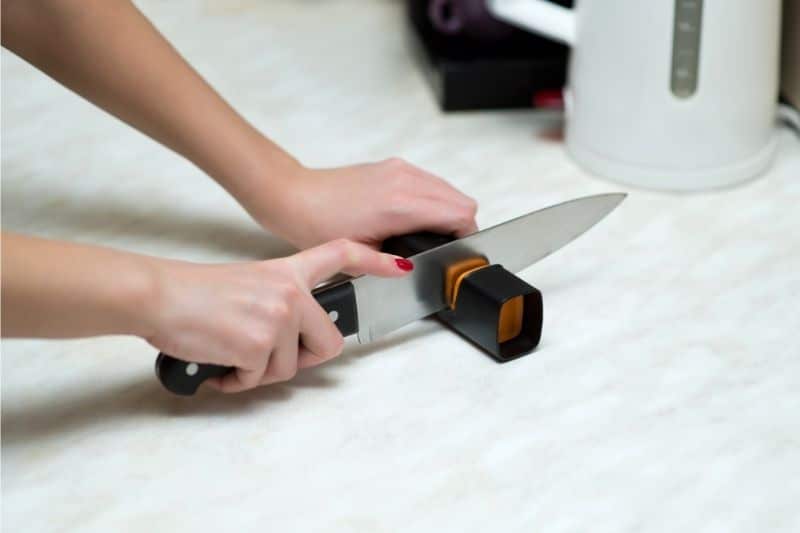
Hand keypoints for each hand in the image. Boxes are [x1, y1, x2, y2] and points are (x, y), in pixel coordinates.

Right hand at [146, 239, 411, 392]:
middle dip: (301, 360)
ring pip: (289, 368)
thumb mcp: (249, 284)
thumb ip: (280, 305)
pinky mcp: (260, 344)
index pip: (342, 254)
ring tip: (230, 355)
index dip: (375, 260)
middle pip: (329, 343)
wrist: (160, 296)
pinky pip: (259, 379)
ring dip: (259, 372)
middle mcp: (291, 292)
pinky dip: (237, 380)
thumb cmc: (195, 293)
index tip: (400, 267)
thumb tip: (291, 344)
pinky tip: (218, 365)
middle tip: (265, 358)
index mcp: (288, 271)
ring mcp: (279, 318)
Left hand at [256, 158, 478, 249]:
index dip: (466, 237)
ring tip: (431, 235)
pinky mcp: (393, 166)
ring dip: (449, 211)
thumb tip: (418, 266)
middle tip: (446, 247)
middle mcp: (405, 180)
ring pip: (449, 189)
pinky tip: (416, 218)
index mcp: (400, 204)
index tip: (458, 253)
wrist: (296, 196)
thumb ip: (395, 262)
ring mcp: (400, 169)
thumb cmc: (317, 223)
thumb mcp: (359, 254)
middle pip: (462, 200)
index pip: (460, 214)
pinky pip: (431, 181)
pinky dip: (435, 199)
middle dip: (461, 226)